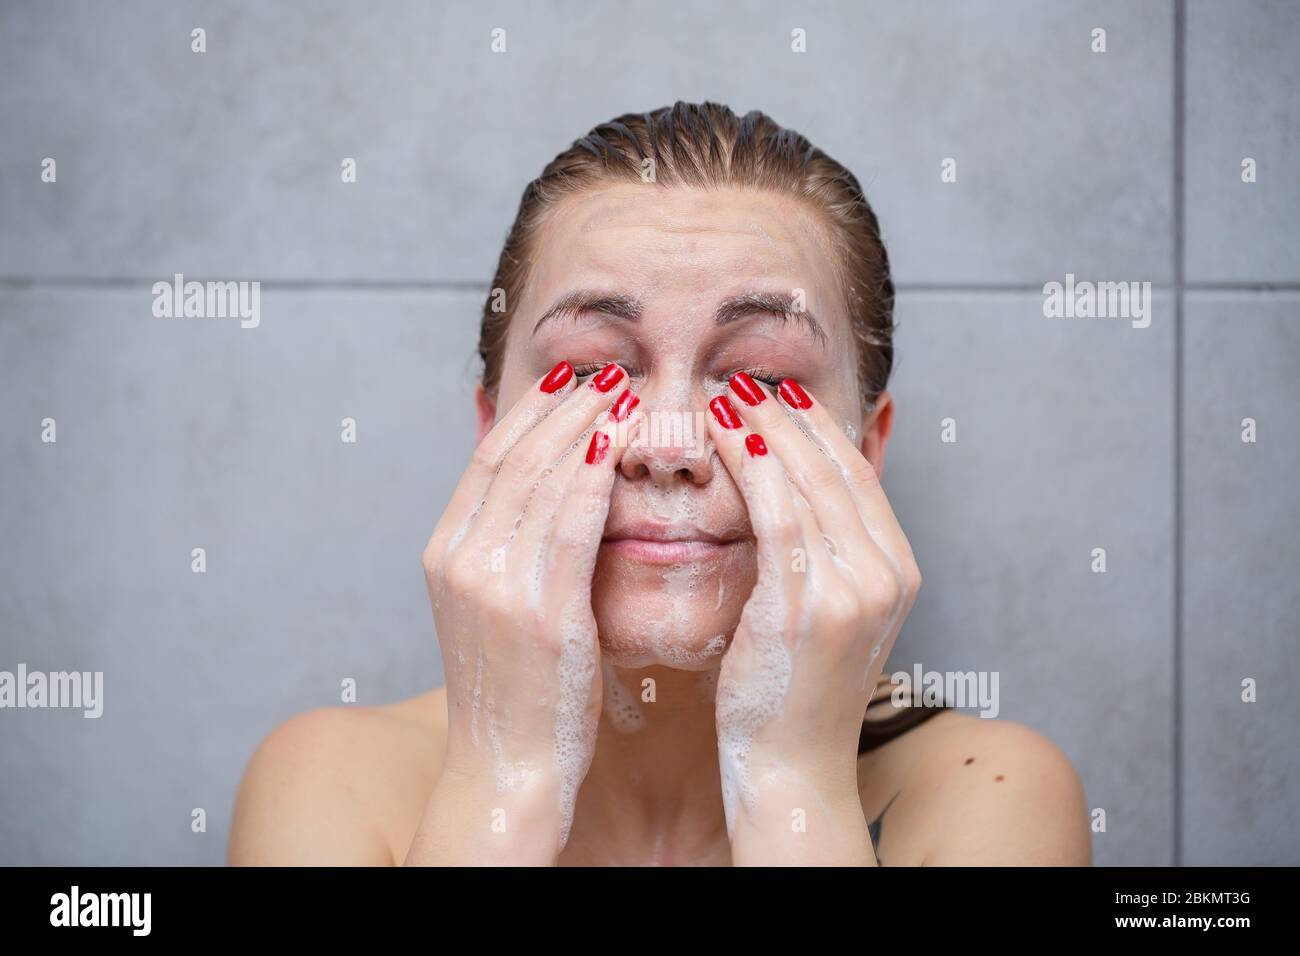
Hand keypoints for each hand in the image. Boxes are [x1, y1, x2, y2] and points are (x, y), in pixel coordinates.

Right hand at [411, 360, 638, 862]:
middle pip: (514, 457)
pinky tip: (620, 445)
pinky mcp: (538, 611)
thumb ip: (516, 544)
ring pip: (541, 479)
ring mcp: (494, 583)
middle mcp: (461, 559)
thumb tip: (555, 487)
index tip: (570, 380)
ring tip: (623, 393)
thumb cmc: (519, 686)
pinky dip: (594, 475)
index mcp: (446, 553)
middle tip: (607, 371)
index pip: (488, 459)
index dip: (531, 413)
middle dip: (562, 407)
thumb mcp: (500, 604)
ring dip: (584, 427)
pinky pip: (570, 522)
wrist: (508, 765)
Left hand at [706, 373, 920, 863]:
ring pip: (809, 480)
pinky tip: (727, 437)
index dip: (814, 425)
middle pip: (836, 466)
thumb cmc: (790, 690)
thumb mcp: (821, 610)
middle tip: (744, 377)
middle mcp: (888, 572)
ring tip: (727, 393)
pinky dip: (755, 468)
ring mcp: (855, 589)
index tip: (774, 392)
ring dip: (766, 428)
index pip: (855, 473)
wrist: (789, 767)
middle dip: (787, 415)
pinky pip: (780, 514)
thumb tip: (790, 489)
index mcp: (897, 569)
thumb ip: (818, 549)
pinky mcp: (810, 606)